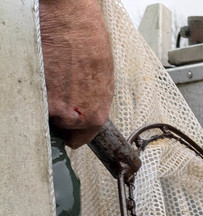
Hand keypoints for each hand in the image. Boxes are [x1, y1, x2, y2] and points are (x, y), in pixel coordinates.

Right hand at [39, 0, 113, 147]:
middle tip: (59, 92)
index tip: (68, 130)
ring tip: (51, 79)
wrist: (71, 23)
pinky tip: (42, 74)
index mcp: (96, 115)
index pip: (80, 139)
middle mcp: (75, 117)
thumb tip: (85, 110)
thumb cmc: (90, 43)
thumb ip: (93, 102)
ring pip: (45, 114)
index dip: (73, 132)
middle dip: (59, 113)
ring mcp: (53, 107)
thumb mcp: (103, 80)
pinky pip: (32, 100)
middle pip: (60, 127)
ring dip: (46, 101)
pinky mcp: (35, 95)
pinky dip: (34, 90)